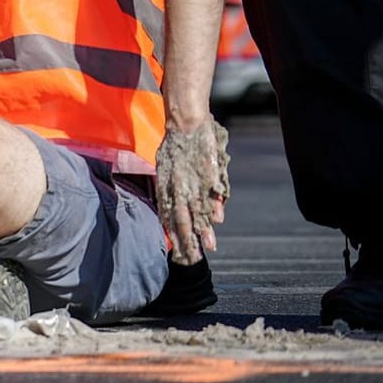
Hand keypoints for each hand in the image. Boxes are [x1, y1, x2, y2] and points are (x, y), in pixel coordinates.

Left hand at [154, 117, 229, 263]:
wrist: (185, 124)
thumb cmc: (175, 148)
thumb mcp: (165, 171)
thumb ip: (169, 192)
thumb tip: (169, 214)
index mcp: (166, 188)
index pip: (168, 217)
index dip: (174, 235)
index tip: (178, 253)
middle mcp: (178, 187)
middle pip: (182, 218)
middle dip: (188, 240)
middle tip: (193, 259)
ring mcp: (193, 181)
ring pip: (198, 210)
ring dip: (204, 230)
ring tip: (209, 247)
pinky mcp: (208, 173)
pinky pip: (212, 193)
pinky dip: (215, 207)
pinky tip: (217, 221)